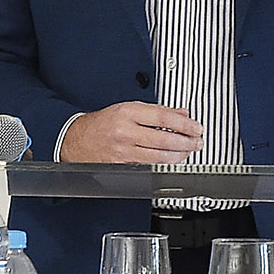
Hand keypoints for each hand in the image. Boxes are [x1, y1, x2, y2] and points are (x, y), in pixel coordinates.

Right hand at [61, 104, 203, 163]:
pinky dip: (164, 163)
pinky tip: (172, 160)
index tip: (196, 127)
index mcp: (128, 113)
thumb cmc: (102, 123)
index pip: (163, 118)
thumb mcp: (128, 108)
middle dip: (186, 142)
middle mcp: (126, 132)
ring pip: (159, 156)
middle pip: (164, 139)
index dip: (184, 124)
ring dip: (179, 155)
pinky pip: (149, 166)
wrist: (76, 139)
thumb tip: (181, 114)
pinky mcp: (123, 165)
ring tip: (189, 151)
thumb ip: (157, 111)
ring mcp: (124, 151)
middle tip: (197, 141)